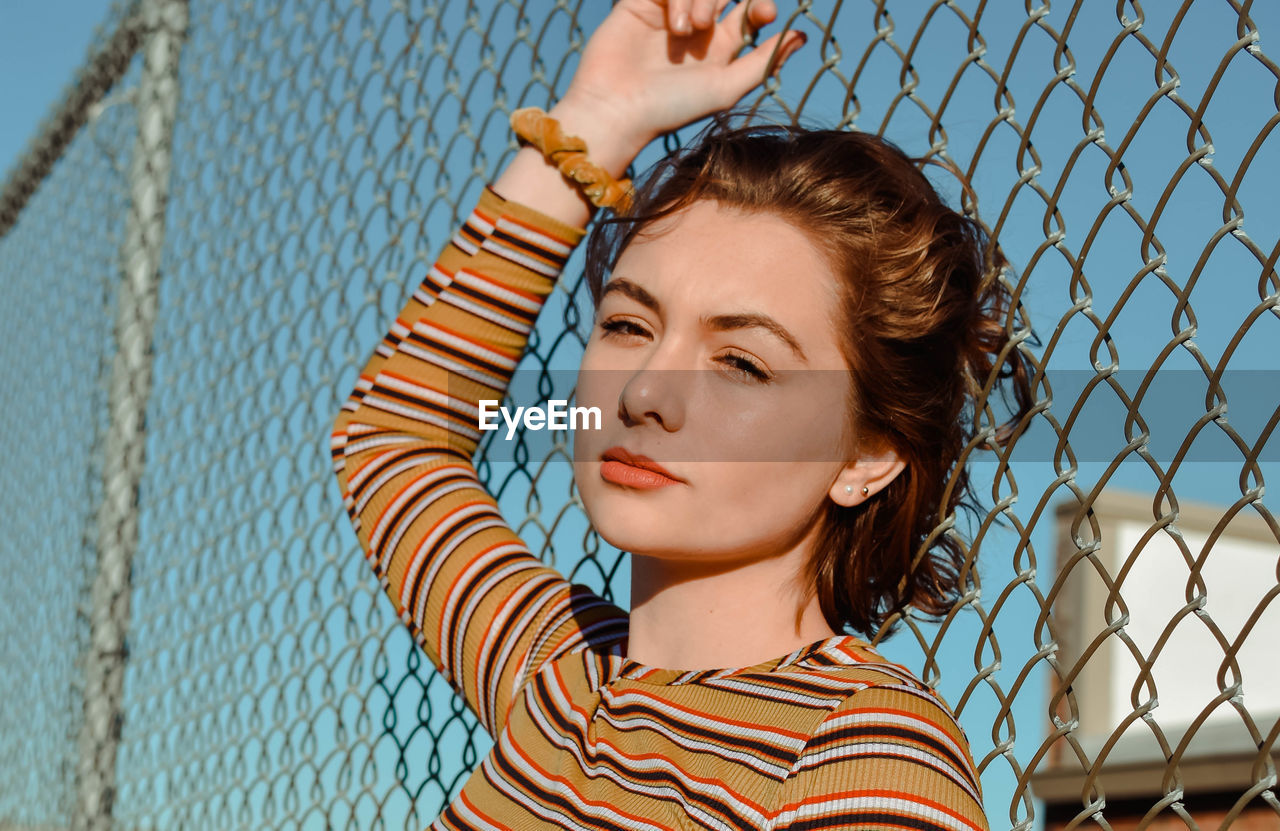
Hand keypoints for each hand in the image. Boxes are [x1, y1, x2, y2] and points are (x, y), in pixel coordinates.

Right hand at [551, 0, 806, 174]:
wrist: (616, 110)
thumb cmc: (671, 109)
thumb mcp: (726, 88)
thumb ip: (763, 61)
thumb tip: (801, 35)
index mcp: (721, 48)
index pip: (751, 9)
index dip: (761, 5)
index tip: (764, 14)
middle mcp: (697, 28)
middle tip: (712, 22)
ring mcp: (668, 12)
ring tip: (685, 31)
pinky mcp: (639, 2)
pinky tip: (671, 24)